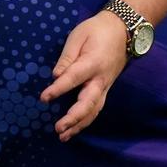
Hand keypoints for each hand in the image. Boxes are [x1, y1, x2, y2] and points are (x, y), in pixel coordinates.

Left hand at [39, 10, 127, 141]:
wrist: (123, 31)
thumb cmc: (97, 30)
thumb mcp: (78, 36)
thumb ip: (67, 57)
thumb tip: (55, 76)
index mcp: (93, 63)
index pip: (73, 79)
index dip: (58, 90)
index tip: (43, 98)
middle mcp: (101, 79)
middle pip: (88, 103)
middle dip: (73, 118)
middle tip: (57, 128)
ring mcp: (105, 86)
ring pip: (94, 110)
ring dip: (79, 125)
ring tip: (63, 136)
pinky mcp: (106, 89)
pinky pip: (96, 108)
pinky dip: (86, 120)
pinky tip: (75, 128)